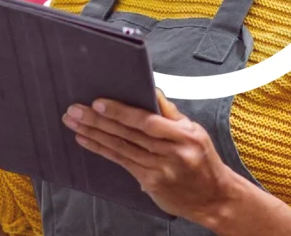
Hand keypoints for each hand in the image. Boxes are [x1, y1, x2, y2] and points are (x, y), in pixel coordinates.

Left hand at [63, 91, 247, 224]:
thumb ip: (170, 114)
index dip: (121, 112)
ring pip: (121, 148)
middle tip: (76, 110)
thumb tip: (152, 91)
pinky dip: (102, 150)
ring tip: (75, 123)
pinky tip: (87, 141)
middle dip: (98, 120)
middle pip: (129, 134)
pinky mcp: (151, 182)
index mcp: (185, 136)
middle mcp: (172, 153)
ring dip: (94, 134)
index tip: (100, 103)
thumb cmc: (204, 162)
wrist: (215, 198)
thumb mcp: (195, 132)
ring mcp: (160, 170)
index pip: (147, 121)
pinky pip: (122, 162)